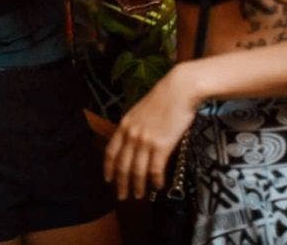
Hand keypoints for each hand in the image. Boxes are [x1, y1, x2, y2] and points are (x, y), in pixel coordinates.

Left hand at [103, 66, 198, 199]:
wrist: (179, 90)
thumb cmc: (164, 98)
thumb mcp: (140, 111)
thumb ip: (134, 126)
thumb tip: (133, 141)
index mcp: (125, 125)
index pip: (111, 151)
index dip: (108, 168)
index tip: (108, 179)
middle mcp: (132, 134)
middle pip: (122, 165)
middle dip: (120, 183)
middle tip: (121, 196)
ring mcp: (146, 140)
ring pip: (137, 171)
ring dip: (137, 186)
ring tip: (138, 196)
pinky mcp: (161, 145)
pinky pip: (155, 169)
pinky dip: (155, 180)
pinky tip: (158, 186)